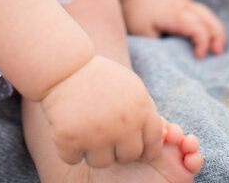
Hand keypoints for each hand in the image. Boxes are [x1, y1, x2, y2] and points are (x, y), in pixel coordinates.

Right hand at [40, 55, 164, 167]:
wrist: (65, 65)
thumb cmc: (100, 77)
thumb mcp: (131, 87)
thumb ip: (145, 111)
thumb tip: (164, 138)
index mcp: (141, 110)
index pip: (153, 145)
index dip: (144, 148)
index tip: (133, 145)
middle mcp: (123, 125)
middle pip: (128, 157)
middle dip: (117, 149)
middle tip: (104, 134)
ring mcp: (96, 134)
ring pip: (102, 162)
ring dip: (92, 150)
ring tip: (85, 128)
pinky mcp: (70, 139)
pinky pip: (73, 158)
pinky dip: (69, 148)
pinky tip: (68, 128)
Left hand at [122, 0, 226, 57]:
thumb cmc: (137, 12)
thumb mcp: (142, 32)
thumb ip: (159, 45)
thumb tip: (173, 56)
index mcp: (175, 14)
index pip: (198, 27)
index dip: (202, 42)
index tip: (198, 57)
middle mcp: (184, 6)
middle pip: (209, 19)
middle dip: (217, 36)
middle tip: (217, 52)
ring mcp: (185, 2)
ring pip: (208, 14)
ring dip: (216, 30)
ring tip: (217, 47)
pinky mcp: (184, 1)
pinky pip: (202, 12)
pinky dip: (208, 24)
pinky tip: (207, 37)